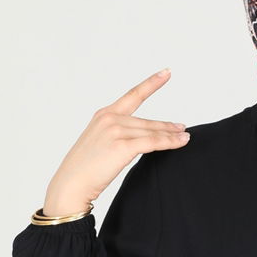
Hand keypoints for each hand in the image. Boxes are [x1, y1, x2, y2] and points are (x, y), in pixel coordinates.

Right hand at [41, 68, 189, 215]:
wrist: (71, 184)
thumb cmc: (84, 170)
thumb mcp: (99, 143)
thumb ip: (116, 135)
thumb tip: (138, 139)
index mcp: (103, 114)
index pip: (133, 95)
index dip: (152, 83)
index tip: (166, 73)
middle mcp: (110, 118)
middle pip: (147, 121)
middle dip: (167, 126)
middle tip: (182, 128)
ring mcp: (116, 130)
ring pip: (152, 131)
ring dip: (171, 135)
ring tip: (185, 137)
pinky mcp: (122, 145)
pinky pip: (153, 142)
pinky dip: (169, 142)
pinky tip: (181, 142)